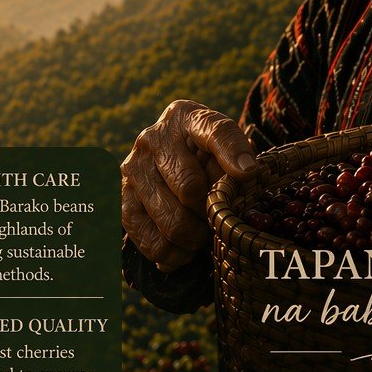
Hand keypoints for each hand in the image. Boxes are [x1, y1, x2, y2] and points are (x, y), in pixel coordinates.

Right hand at [121, 99, 256, 270]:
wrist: (167, 161)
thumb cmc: (205, 155)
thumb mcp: (226, 146)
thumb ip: (238, 156)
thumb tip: (246, 173)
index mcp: (185, 117)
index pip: (214, 131)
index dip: (232, 153)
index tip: (249, 173)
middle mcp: (152, 138)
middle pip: (190, 188)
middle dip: (211, 211)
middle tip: (218, 218)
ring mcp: (132, 169)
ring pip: (172, 221)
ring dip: (195, 237)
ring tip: (203, 233)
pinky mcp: (122, 200)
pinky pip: (152, 240)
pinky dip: (174, 254)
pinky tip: (185, 249)